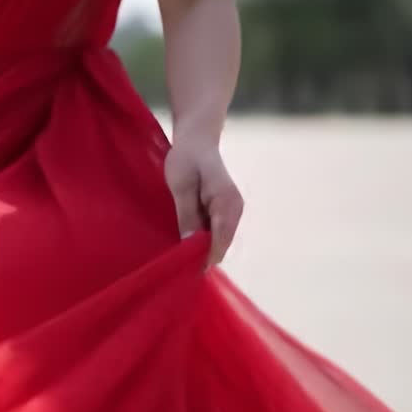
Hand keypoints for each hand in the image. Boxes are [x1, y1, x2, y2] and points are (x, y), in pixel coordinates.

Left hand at [164, 138, 243, 265]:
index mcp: (227, 204)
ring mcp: (231, 211)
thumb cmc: (186, 159)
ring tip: (178, 261)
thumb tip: (189, 243)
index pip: (219, 242)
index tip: (185, 272)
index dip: (203, 259)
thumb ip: (187, 214)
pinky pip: (214, 233)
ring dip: (201, 250)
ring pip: (217, 241)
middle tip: (176, 270)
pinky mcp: (223, 211)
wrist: (197, 139)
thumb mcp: (181, 187)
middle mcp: (235, 211)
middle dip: (202, 257)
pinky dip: (201, 240)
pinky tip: (184, 245)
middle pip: (220, 245)